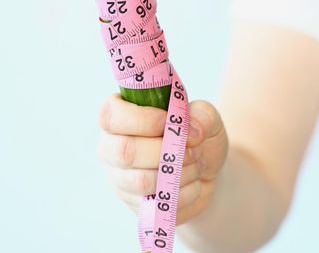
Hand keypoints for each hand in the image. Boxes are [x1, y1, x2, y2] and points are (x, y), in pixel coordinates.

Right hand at [97, 93, 227, 223]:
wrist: (206, 172)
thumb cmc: (197, 138)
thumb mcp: (207, 118)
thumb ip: (202, 114)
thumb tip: (193, 129)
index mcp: (120, 118)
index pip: (110, 116)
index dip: (142, 119)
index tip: (169, 121)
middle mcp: (112, 149)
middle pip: (125, 152)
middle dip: (167, 149)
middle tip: (192, 147)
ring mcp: (120, 180)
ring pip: (143, 181)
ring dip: (181, 171)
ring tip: (196, 162)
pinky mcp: (135, 206)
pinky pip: (159, 204)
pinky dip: (187, 191)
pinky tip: (193, 181)